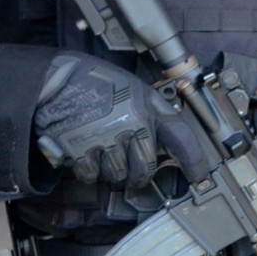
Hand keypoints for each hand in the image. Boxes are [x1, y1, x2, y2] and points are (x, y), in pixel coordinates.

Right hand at [33, 52, 205, 186]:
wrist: (55, 78)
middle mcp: (132, 124)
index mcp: (149, 106)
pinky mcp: (81, 150)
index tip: (201, 176)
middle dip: (139, 174)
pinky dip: (88, 171)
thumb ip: (149, 113)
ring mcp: (107, 138)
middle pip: (146, 169)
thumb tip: (161, 142)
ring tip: (101, 151)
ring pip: (117, 175)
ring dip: (111, 172)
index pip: (182, 138)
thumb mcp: (133, 89)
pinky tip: (84, 153)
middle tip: (130, 169)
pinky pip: (91, 176)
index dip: (195, 161)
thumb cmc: (94, 81)